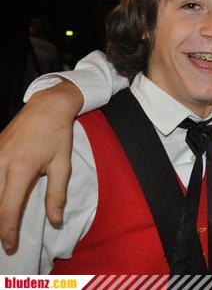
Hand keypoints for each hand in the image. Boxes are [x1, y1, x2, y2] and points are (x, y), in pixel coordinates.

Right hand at [0, 81, 81, 252]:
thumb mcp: (63, 165)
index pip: (8, 208)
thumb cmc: (57, 136)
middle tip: (4, 241)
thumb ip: (57, 195)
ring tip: (1, 225)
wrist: (45, 107)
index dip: (7, 231)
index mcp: (21, 169)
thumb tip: (55, 221)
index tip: (10, 246)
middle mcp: (0, 163)